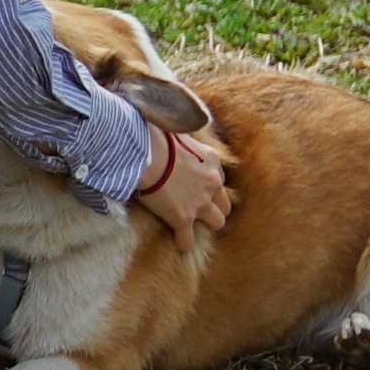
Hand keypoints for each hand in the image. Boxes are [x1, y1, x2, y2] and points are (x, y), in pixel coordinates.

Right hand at [133, 123, 232, 238]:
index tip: (195, 184)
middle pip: (225, 203)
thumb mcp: (177, 130)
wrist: (143, 153)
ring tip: (193, 224)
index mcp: (212, 161)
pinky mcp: (182, 218)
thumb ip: (183, 136)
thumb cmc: (154, 136)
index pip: (219, 177)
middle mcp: (211, 184)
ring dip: (206, 223)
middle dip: (215, 206)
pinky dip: (183, 243)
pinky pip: (187, 240)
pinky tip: (179, 244)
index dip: (207, 183)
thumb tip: (172, 125)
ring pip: (217, 222)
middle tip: (200, 207)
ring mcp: (199, 203)